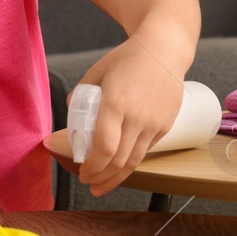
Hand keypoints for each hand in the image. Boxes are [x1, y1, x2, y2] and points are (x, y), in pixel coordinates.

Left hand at [75, 41, 185, 196]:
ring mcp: (154, 123)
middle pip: (119, 161)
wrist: (164, 50)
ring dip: (116, 178)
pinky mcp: (165, 125)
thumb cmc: (127, 59)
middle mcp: (137, 117)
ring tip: (102, 185)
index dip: (92, 167)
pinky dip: (131, 162)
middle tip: (89, 182)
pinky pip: (146, 150)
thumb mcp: (96, 72)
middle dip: (100, 177)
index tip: (82, 172)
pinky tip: (121, 166)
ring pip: (135, 161)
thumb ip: (80, 94)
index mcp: (116, 103)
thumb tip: (71, 113)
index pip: (105, 148)